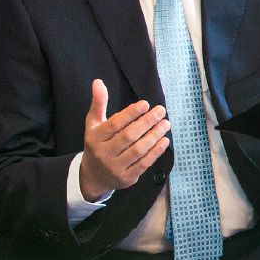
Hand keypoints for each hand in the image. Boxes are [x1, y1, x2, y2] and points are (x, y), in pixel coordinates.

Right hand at [79, 79, 170, 201]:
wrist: (93, 176)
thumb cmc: (97, 144)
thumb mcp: (93, 124)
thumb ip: (98, 104)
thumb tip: (98, 82)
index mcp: (95, 138)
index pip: (114, 124)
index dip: (130, 113)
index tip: (146, 104)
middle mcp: (103, 153)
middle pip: (128, 136)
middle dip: (146, 122)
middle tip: (161, 110)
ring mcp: (115, 167)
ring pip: (138, 150)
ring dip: (154, 136)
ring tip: (166, 123)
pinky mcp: (126, 178)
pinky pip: (144, 163)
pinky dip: (156, 152)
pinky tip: (165, 140)